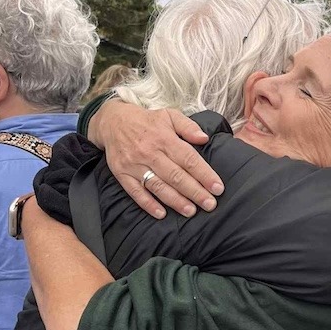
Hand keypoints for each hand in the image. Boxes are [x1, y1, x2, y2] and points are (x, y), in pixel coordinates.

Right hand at [92, 101, 224, 218]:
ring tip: (191, 211)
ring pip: (158, 186)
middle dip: (195, 192)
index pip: (189, 159)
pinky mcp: (122, 174)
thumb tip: (205, 138)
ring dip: (175, 201)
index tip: (218, 188)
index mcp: (164, 138)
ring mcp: (135, 165)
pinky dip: (148, 204)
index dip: (204, 174)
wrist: (112, 121)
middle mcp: (150, 153)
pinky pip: (135, 192)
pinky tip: (161, 214)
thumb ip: (188, 127)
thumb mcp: (169, 115)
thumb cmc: (147, 121)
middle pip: (176, 176)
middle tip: (210, 204)